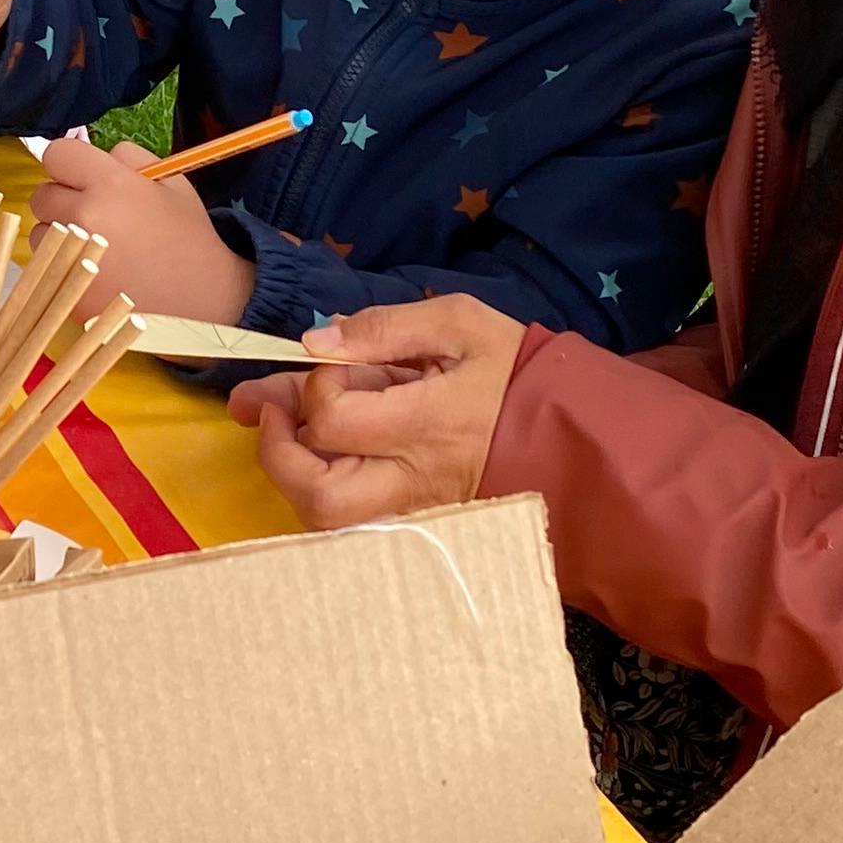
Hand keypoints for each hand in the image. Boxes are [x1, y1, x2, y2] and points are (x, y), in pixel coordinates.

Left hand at [31, 133, 251, 320]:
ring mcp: (73, 256)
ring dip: (58, 234)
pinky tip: (96, 269)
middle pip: (41, 195)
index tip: (83, 176)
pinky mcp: (70, 289)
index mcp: (110, 184)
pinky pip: (48, 266)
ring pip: (39, 233)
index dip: (69, 164)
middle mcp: (85, 216)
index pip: (56, 154)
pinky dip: (64, 265)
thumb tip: (97, 156)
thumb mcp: (171, 182)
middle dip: (62, 199)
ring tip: (95, 245)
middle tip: (92, 212)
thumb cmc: (188, 237)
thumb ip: (130, 158)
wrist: (201, 299)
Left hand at [229, 294, 525, 530]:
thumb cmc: (514, 369)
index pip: (335, 420)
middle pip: (318, 497)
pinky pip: (352, 518)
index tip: (333, 363)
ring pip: (329, 520)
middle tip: (272, 411)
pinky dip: (321, 483)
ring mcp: (412, 507)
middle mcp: (413, 477)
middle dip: (277, 453)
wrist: (570, 428)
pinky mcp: (414, 518)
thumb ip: (385, 327)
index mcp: (427, 423)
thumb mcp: (460, 323)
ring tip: (287, 427)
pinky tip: (315, 447)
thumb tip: (316, 341)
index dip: (315, 387)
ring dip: (293, 473)